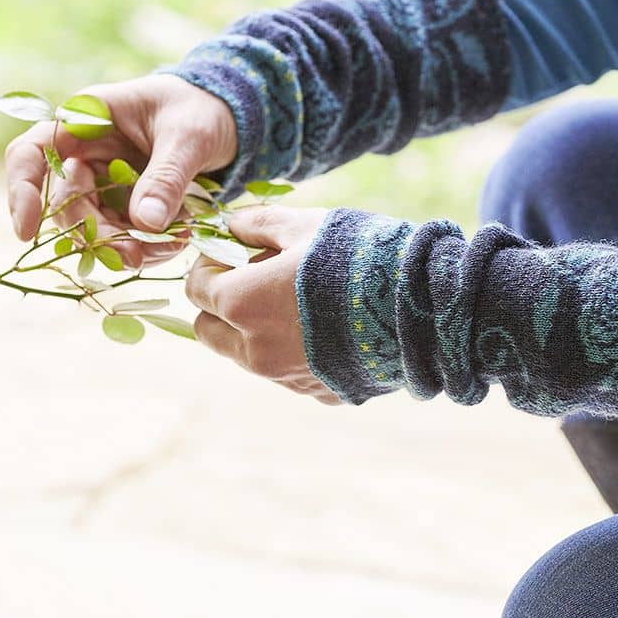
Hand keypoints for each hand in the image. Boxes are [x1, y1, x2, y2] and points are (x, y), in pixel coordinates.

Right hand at [5, 74, 237, 259]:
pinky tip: (177, 242)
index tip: (26, 232)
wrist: (231, 119)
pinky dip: (145, 246)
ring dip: (124, 246)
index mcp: (85, 119)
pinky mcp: (125, 204)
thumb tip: (145, 222)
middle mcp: (85, 152)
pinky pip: (122, 234)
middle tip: (134, 255)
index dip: (22, 191)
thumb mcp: (190, 138)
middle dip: (95, 235)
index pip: (32, 153)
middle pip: (65, 204)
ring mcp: (103, 181)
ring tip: (171, 247)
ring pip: (93, 227)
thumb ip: (166, 178)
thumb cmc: (203, 110)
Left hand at [185, 205, 341, 404]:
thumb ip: (257, 224)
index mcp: (241, 304)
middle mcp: (255, 350)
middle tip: (253, 281)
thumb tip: (230, 226)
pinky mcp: (319, 393)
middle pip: (209, 331)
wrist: (421, 306)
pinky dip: (294, 353)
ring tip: (296, 303)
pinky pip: (290, 373)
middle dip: (220, 306)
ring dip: (255, 331)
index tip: (235, 253)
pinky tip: (328, 328)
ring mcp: (287, 378)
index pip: (196, 288)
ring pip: (247, 355)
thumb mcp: (305, 225)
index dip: (210, 265)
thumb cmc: (358, 256)